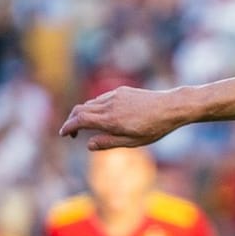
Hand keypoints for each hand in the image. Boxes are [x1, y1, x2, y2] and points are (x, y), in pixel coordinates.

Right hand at [59, 86, 184, 149]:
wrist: (171, 107)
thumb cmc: (154, 128)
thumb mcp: (132, 142)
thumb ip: (109, 142)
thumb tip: (88, 144)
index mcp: (110, 120)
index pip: (80, 120)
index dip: (68, 126)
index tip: (63, 133)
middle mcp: (109, 105)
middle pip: (80, 109)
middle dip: (72, 120)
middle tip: (71, 132)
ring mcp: (115, 95)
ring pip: (90, 103)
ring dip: (83, 113)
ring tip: (85, 126)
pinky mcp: (122, 91)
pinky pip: (101, 98)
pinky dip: (94, 107)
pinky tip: (101, 116)